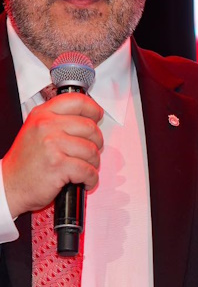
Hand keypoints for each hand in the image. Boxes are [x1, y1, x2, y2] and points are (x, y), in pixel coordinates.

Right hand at [1, 93, 103, 216]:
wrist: (10, 185)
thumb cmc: (27, 161)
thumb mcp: (37, 130)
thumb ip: (60, 119)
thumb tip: (90, 117)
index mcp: (42, 114)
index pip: (77, 101)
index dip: (93, 109)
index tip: (97, 116)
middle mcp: (46, 126)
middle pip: (90, 128)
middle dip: (96, 143)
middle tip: (88, 152)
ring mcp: (52, 145)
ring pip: (92, 150)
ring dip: (92, 164)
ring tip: (82, 168)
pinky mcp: (58, 165)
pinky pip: (89, 170)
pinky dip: (90, 179)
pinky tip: (82, 180)